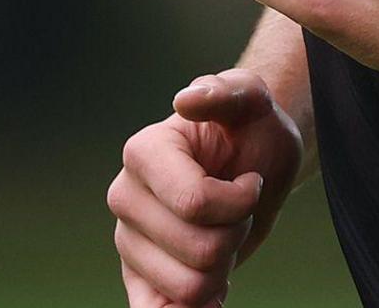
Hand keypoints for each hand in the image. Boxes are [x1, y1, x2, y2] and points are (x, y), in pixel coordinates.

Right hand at [106, 67, 304, 306]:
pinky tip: (211, 295)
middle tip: (237, 210)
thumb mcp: (253, 101)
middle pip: (199, 252)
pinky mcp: (136, 277)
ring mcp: (128, 241)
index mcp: (143, 152)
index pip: (195, 203)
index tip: (250, 181)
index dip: (240, 202)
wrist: (253, 165)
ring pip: (191, 289)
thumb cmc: (251, 130)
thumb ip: (227, 91)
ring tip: (223, 235)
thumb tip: (186, 100)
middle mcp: (125, 197)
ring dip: (224, 268)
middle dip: (236, 235)